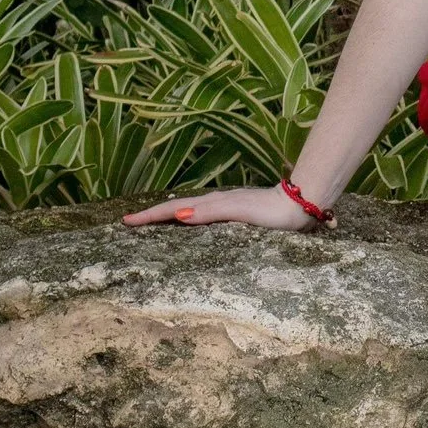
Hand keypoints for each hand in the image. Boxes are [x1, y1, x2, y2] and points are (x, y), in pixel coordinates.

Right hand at [122, 184, 315, 229]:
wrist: (301, 205)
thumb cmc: (272, 212)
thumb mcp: (239, 211)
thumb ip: (210, 213)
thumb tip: (178, 214)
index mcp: (213, 204)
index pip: (173, 209)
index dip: (150, 216)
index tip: (126, 222)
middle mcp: (216, 203)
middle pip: (177, 207)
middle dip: (153, 215)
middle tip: (130, 222)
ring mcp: (227, 207)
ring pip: (189, 210)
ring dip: (168, 216)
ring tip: (151, 222)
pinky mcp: (238, 213)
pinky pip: (203, 215)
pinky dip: (188, 218)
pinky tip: (190, 224)